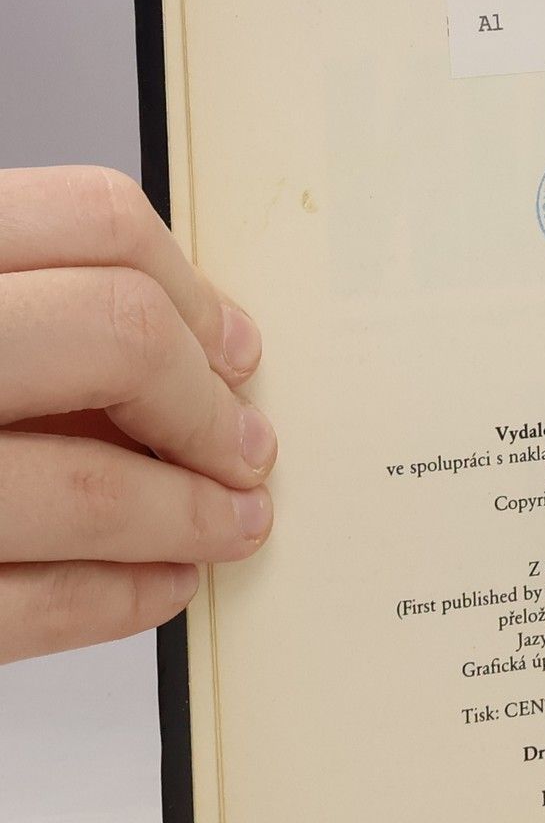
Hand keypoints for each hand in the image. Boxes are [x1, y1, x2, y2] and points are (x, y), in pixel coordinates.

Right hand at [0, 167, 275, 663]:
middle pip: (116, 335)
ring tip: (229, 523)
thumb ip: (10, 303)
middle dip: (206, 404)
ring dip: (188, 514)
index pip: (89, 220)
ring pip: (86, 484)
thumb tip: (182, 341)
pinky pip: (22, 602)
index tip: (230, 345)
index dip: (190, 288)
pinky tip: (158, 585)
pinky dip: (118, 597)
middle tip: (243, 446)